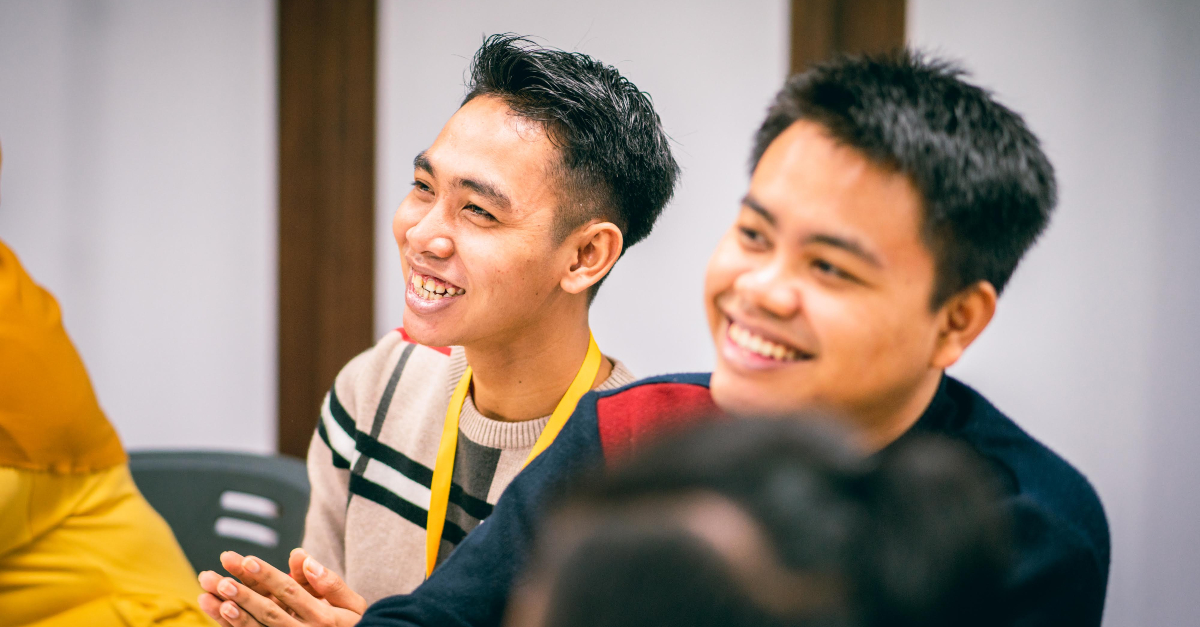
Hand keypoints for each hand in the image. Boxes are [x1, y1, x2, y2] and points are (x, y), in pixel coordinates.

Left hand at [197, 550, 366, 626]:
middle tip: (218, 577)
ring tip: (210, 595)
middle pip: (268, 610)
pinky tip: (221, 612)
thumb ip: (330, 583)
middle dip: (242, 593)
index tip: (247, 560)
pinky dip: (235, 626)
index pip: (290, 592)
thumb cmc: (354, 625)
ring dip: (231, 612)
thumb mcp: (353, 604)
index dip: (267, 576)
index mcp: (322, 616)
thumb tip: (303, 558)